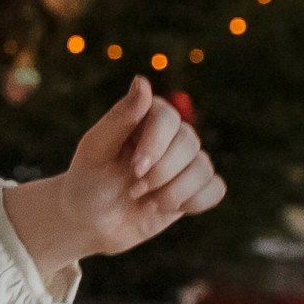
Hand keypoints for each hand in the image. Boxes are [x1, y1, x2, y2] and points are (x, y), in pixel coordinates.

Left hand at [3, 77, 225, 278]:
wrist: (91, 223)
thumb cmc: (88, 181)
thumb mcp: (97, 149)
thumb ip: (121, 117)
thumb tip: (142, 80)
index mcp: (145, 119)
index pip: (168, 117)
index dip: (156, 143)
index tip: (135, 169)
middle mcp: (170, 136)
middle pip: (189, 142)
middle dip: (161, 173)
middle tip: (133, 190)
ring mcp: (185, 162)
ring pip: (203, 167)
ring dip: (173, 192)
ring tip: (146, 201)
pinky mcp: (194, 188)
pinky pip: (215, 189)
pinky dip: (195, 202)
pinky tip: (167, 208)